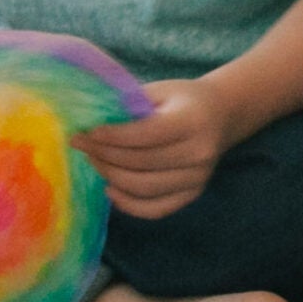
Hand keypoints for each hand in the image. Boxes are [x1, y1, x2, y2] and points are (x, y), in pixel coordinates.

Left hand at [72, 80, 231, 220]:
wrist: (221, 115)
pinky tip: (110, 188)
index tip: (86, 133)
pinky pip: (154, 209)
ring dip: (110, 175)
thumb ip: (128, 105)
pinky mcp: (193, 194)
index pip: (146, 134)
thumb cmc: (182, 100)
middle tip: (81, 144)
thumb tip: (87, 120)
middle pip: (140, 162)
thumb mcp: (159, 91)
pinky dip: (127, 204)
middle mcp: (200, 152)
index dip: (112, 136)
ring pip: (142, 187)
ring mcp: (198, 177)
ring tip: (94, 161)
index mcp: (193, 120)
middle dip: (103, 154)